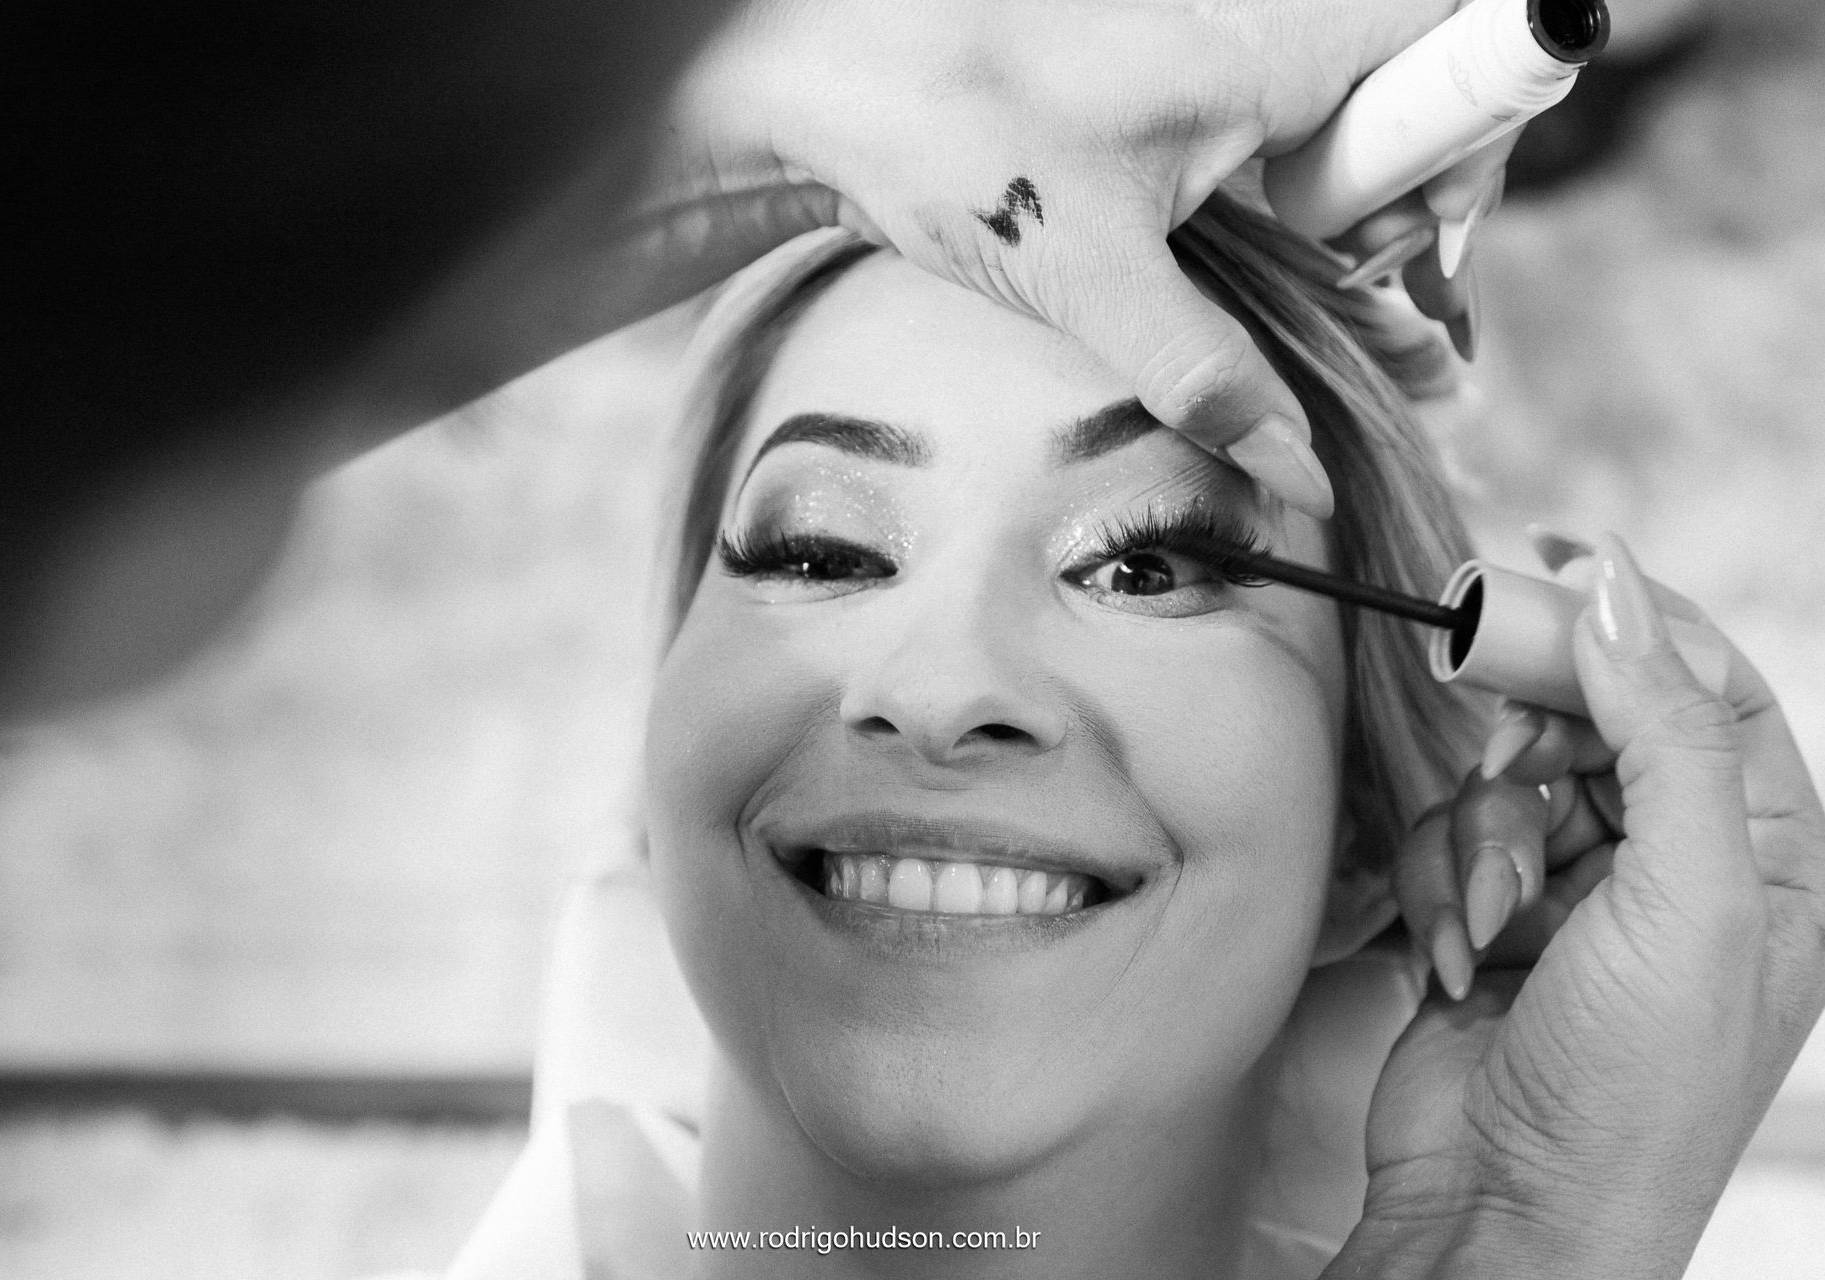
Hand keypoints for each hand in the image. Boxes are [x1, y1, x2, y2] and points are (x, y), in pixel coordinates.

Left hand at [642, 0, 1488, 519]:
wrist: (822, 75)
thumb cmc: (951, 138)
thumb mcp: (1091, 278)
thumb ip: (1206, 373)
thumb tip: (1300, 472)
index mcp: (1272, 41)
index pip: (1462, 30)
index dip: (1477, 131)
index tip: (1427, 239)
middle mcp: (1257, 32)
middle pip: (1404, 102)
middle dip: (1408, 210)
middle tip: (1375, 301)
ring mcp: (1210, 59)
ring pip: (1332, 130)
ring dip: (1341, 223)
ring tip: (1328, 309)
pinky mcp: (1163, 98)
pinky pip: (1263, 144)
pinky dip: (1273, 214)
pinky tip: (1247, 283)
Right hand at [1329, 533, 1824, 1278]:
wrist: (1507, 1210)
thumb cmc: (1632, 1089)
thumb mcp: (1688, 899)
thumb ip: (1667, 732)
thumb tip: (1623, 592)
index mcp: (1774, 857)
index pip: (1712, 690)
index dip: (1640, 618)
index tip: (1555, 556)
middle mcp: (1682, 867)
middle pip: (1600, 718)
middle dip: (1538, 736)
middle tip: (1496, 735)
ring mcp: (1583, 894)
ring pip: (1509, 774)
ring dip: (1481, 835)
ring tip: (1491, 917)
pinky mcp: (1494, 917)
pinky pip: (1450, 835)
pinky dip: (1440, 882)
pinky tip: (1455, 955)